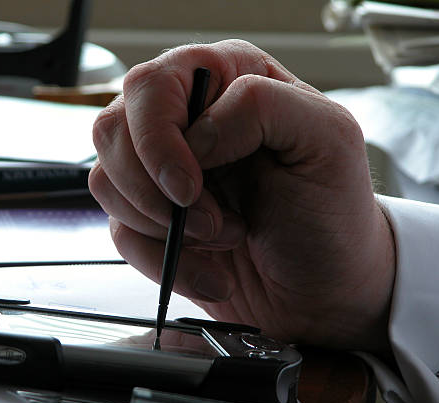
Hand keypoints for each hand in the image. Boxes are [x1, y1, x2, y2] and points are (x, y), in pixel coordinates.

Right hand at [88, 40, 394, 352]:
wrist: (322, 287)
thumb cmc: (331, 212)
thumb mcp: (326, 141)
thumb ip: (261, 106)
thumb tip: (194, 134)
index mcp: (225, 79)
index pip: (151, 86)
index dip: (159, 141)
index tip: (191, 190)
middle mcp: (185, 118)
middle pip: (113, 132)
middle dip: (157, 192)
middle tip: (214, 223)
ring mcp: (162, 168)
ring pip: (107, 182)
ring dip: (162, 229)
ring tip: (223, 239)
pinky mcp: (151, 215)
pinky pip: (120, 232)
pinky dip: (162, 262)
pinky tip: (209, 268)